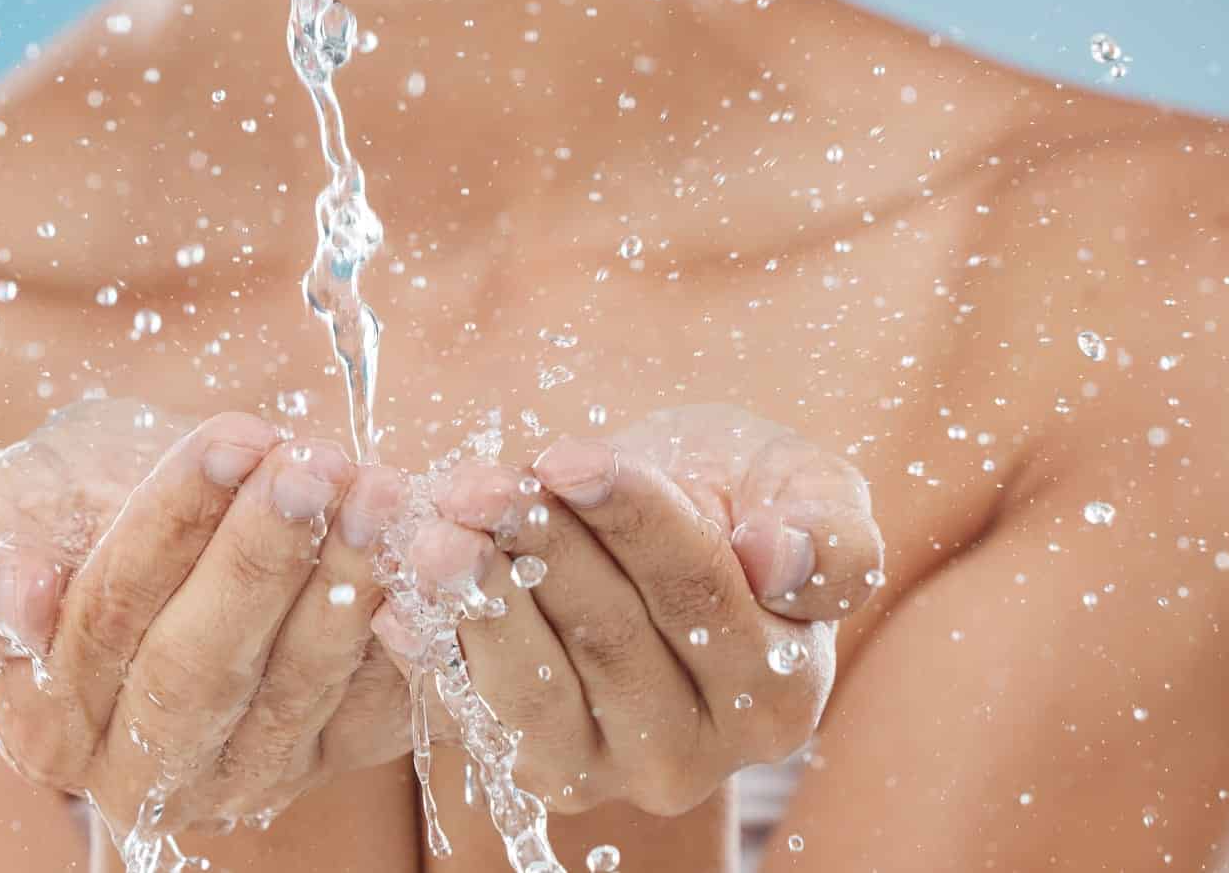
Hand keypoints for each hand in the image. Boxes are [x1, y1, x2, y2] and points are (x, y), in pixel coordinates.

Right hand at [0, 398, 415, 839]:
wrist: (165, 533)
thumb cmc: (71, 519)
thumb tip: (24, 595)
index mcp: (45, 719)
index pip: (107, 616)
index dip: (171, 523)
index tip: (233, 434)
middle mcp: (140, 772)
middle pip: (199, 667)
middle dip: (263, 558)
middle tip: (314, 466)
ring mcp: (244, 775)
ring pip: (294, 688)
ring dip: (345, 584)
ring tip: (378, 491)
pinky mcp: (333, 758)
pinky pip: (377, 708)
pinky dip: (409, 634)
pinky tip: (429, 558)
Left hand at [371, 404, 883, 816]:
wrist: (674, 527)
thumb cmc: (744, 499)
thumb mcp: (809, 487)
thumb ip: (828, 532)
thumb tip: (775, 559)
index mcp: (783, 683)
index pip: (697, 588)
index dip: (629, 517)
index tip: (564, 456)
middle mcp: (704, 749)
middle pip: (610, 636)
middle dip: (536, 548)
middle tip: (473, 485)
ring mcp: (617, 770)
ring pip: (540, 691)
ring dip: (477, 605)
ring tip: (432, 534)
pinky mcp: (542, 772)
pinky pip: (479, 720)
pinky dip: (436, 660)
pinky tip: (400, 605)